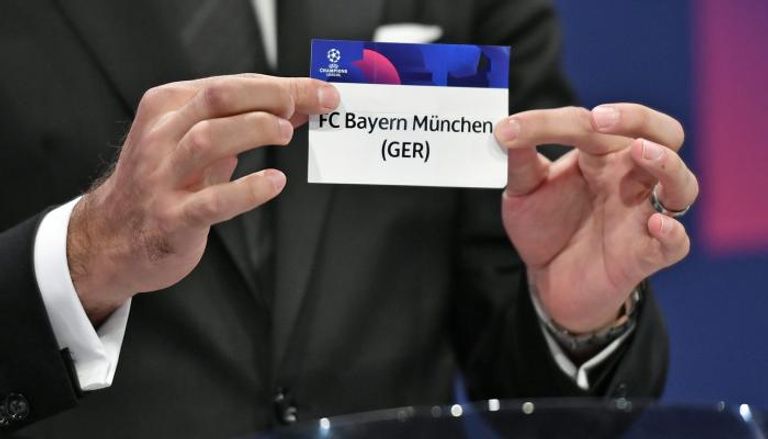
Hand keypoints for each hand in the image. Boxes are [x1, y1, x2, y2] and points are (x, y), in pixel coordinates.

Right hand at [67, 74, 339, 323]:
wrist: (112, 237)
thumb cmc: (163, 182)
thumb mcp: (195, 142)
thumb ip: (242, 122)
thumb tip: (298, 105)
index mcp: (167, 108)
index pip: (228, 85)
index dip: (279, 85)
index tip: (318, 91)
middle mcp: (161, 137)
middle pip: (218, 99)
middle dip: (272, 97)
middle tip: (308, 106)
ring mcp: (163, 177)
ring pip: (208, 138)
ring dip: (255, 129)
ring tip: (286, 133)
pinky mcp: (172, 218)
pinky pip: (213, 201)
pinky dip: (249, 189)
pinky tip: (274, 181)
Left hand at [495, 104, 697, 332]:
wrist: (548, 280)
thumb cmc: (544, 227)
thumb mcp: (523, 193)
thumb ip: (519, 163)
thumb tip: (504, 130)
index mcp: (602, 155)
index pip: (590, 125)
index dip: (549, 123)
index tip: (510, 131)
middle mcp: (631, 178)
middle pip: (664, 134)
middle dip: (638, 118)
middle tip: (599, 119)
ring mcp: (644, 215)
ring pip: (682, 183)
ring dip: (666, 163)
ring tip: (641, 151)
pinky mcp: (646, 255)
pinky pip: (676, 242)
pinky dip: (672, 232)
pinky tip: (656, 225)